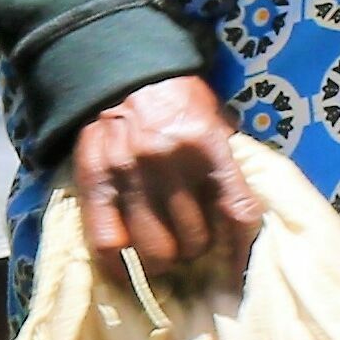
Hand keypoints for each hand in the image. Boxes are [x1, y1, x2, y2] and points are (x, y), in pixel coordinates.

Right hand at [69, 73, 254, 279]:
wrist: (124, 72)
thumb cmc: (178, 100)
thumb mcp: (215, 121)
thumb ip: (226, 164)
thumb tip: (240, 220)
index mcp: (207, 145)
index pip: (237, 211)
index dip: (242, 249)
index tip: (239, 267)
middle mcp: (169, 162)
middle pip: (196, 240)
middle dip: (197, 249)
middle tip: (191, 242)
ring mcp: (129, 174)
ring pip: (156, 250)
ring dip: (164, 258)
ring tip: (163, 249)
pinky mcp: (97, 182)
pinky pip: (108, 244)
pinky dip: (122, 267)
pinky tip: (130, 268)